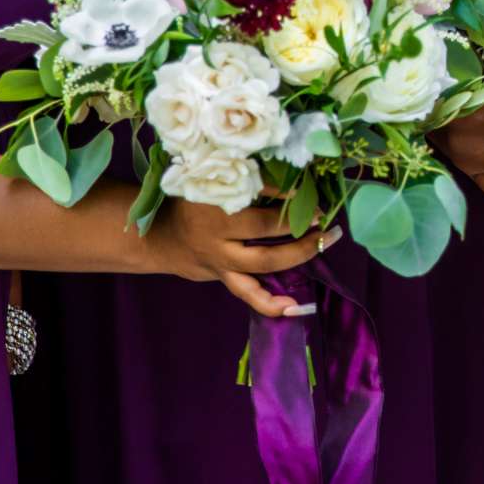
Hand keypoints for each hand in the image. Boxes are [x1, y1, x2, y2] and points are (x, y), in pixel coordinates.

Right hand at [151, 199, 336, 318]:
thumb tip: (287, 176)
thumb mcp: (208, 184)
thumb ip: (243, 182)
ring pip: (261, 267)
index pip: (254, 205)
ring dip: (297, 256)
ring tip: (324, 245)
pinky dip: (271, 303)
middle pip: (262, 237)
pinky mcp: (223, 278)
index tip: (307, 192)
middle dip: (298, 232)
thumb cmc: (188, 202)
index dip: (283, 198)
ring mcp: (220, 263)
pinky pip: (248, 294)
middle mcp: (216, 240)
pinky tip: (294, 307)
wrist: (159, 238)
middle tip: (325, 220)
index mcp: (212, 211)